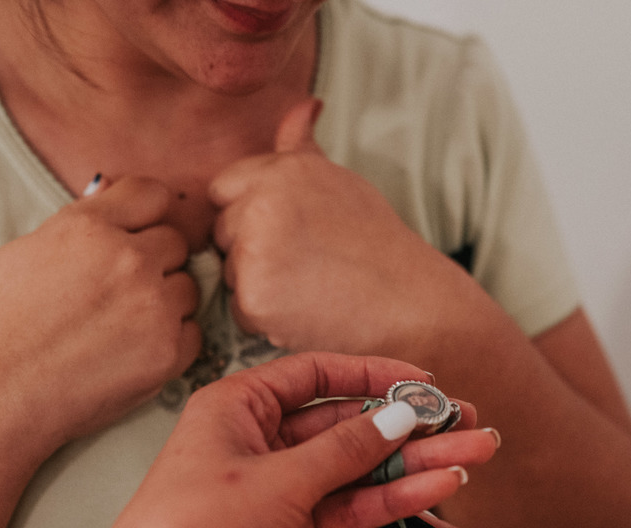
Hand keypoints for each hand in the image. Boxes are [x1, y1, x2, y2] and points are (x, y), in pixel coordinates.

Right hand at [0, 176, 200, 446]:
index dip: (146, 213)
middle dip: (155, 259)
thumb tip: (111, 197)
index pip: (152, 194)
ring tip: (124, 322)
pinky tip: (135, 348)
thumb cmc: (1, 323)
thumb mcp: (27, 249)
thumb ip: (79, 222)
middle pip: (176, 242)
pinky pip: (192, 332)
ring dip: (166, 300)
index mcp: (90, 226)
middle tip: (122, 288)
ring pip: (188, 287)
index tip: (139, 230)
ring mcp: (154, 307)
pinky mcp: (168, 352)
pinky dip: (171, 339)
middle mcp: (129, 260)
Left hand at [93, 352, 501, 527]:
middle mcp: (255, 446)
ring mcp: (274, 494)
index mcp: (236, 408)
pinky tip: (433, 489)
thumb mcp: (278, 478)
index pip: (315, 375)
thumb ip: (346, 449)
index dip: (372, 374)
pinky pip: (349, 509)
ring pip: (356, 471)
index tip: (421, 380)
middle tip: (459, 423)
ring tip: (467, 457)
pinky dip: (391, 500)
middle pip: (345, 425)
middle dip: (406, 426)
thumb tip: (395, 417)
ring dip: (411, 465)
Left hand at [209, 99, 478, 354]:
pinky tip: (306, 312)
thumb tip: (303, 105)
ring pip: (229, 272)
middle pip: (222, 232)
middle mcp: (263, 201)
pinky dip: (266, 320)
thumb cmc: (376, 245)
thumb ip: (303, 146)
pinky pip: (239, 311)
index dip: (250, 215)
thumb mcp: (341, 182)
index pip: (223, 188)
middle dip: (252, 251)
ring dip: (259, 286)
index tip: (291, 233)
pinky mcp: (254, 297)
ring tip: (311, 288)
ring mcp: (255, 250)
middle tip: (306, 264)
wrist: (409, 305)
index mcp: (282, 169)